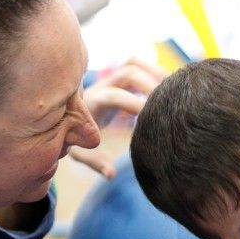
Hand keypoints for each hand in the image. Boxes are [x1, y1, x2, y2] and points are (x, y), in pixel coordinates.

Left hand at [69, 58, 167, 178]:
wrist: (64, 120)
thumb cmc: (76, 139)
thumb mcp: (81, 153)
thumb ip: (95, 162)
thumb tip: (111, 174)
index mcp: (92, 103)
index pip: (114, 96)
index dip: (134, 103)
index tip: (152, 117)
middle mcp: (101, 85)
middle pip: (128, 72)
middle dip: (150, 84)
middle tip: (170, 101)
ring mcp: (111, 79)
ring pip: (134, 64)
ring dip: (155, 73)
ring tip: (175, 89)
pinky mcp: (119, 78)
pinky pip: (139, 65)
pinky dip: (155, 72)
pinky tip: (170, 87)